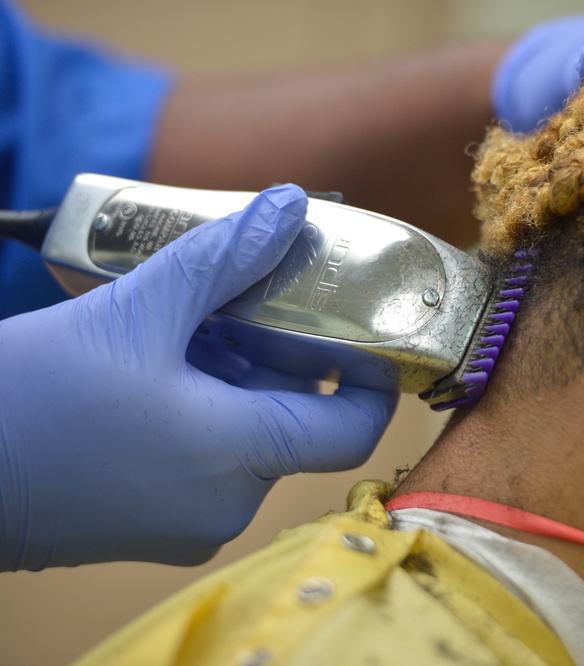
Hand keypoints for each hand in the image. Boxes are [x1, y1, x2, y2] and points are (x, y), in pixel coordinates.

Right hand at [0, 185, 396, 570]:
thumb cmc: (28, 399)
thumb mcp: (136, 311)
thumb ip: (224, 257)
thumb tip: (288, 206)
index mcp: (238, 458)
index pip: (353, 429)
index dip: (374, 379)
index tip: (366, 332)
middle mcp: (226, 504)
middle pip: (295, 420)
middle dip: (281, 355)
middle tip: (253, 298)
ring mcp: (189, 521)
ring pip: (249, 434)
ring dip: (236, 375)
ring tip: (192, 323)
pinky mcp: (154, 522)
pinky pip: (210, 458)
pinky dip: (205, 408)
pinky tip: (160, 364)